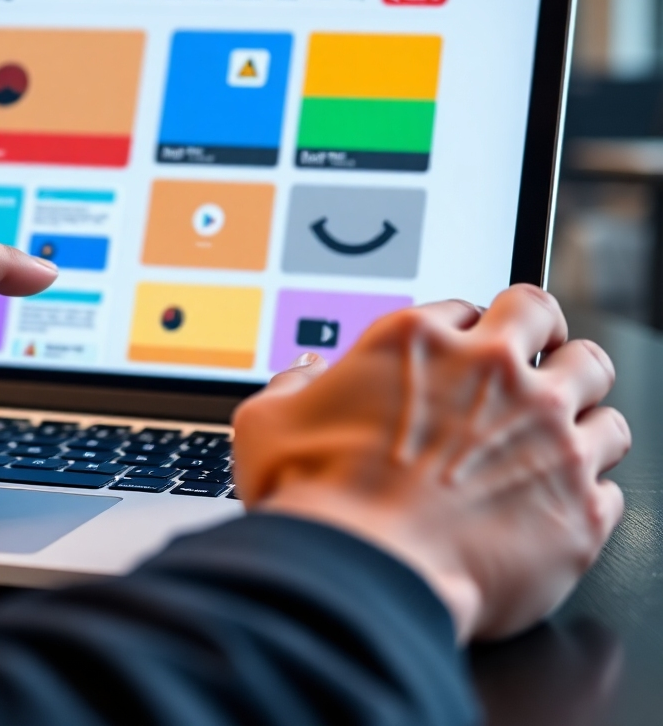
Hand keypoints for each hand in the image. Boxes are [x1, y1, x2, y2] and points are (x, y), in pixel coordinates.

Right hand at [232, 285, 630, 640]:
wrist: (357, 576)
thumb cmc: (311, 499)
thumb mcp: (269, 423)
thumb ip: (292, 386)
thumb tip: (308, 372)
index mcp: (419, 343)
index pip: (470, 306)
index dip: (468, 330)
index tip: (465, 354)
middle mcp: (493, 374)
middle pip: (550, 318)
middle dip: (544, 336)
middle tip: (533, 362)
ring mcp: (546, 434)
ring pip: (602, 387)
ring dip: (581, 405)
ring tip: (559, 430)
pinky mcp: (579, 503)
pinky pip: (613, 479)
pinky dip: (590, 487)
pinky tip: (560, 501)